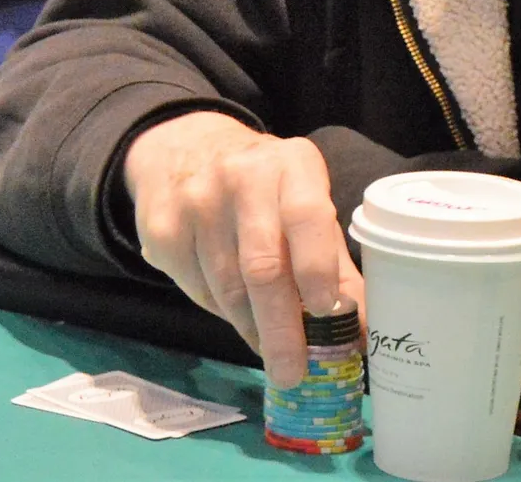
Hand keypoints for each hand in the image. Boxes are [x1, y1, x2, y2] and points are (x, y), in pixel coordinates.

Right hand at [123, 112, 361, 386]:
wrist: (184, 149)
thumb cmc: (263, 187)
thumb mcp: (304, 201)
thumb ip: (332, 261)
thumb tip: (359, 331)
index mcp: (291, 164)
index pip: (307, 216)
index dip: (316, 268)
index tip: (324, 313)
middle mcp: (242, 176)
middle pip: (261, 265)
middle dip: (281, 327)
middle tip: (293, 371)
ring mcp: (195, 202)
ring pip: (227, 287)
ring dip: (253, 327)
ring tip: (271, 348)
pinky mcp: (162, 230)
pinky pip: (197, 290)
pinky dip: (221, 312)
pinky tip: (237, 312)